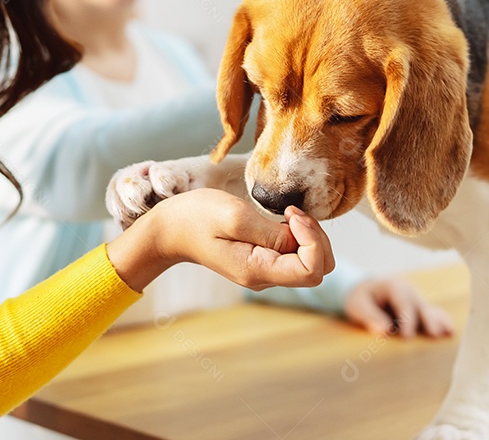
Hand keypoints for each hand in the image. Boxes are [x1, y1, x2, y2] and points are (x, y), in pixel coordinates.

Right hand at [107, 188, 334, 292]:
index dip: (313, 239)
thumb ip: (270, 232)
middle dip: (317, 238)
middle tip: (293, 213)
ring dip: (309, 235)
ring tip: (288, 214)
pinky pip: (297, 254)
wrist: (170, 230)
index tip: (292, 215)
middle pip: (318, 268)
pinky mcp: (264, 260)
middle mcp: (266, 277)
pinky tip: (283, 219)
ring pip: (311, 262)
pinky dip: (300, 235)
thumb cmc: (196, 218)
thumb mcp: (234, 216)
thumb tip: (300, 238)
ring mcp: (265, 271)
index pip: (312, 269)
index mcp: (258, 271)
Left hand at [343, 276, 454, 338]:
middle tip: (433, 334)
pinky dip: (442, 321)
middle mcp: (409, 290)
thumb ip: (370, 316)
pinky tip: (451, 331)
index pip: (402, 302)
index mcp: (393, 285)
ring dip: (439, 321)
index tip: (407, 336)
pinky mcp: (421, 307)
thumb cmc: (361, 300)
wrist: (365, 292)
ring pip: (430, 309)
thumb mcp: (358, 306)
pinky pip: (434, 313)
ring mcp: (417, 298)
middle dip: (427, 319)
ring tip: (448, 332)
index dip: (406, 318)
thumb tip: (383, 330)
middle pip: (420, 304)